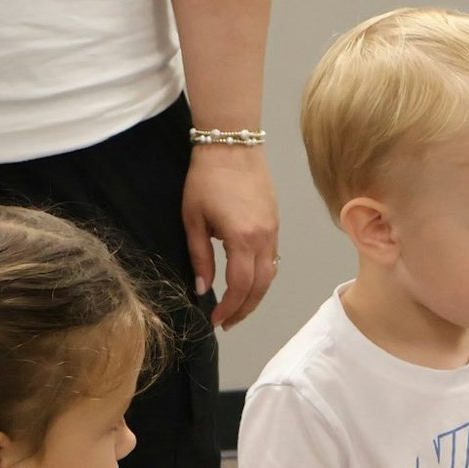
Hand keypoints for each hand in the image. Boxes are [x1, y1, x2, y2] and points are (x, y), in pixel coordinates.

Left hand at [183, 146, 278, 328]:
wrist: (232, 145)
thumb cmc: (206, 177)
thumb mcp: (193, 219)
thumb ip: (199, 257)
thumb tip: (202, 288)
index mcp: (242, 238)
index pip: (240, 286)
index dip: (229, 308)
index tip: (215, 320)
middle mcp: (264, 239)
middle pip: (261, 287)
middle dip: (244, 309)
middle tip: (227, 322)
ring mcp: (274, 232)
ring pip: (270, 276)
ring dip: (255, 296)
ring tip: (237, 307)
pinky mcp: (275, 225)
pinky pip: (273, 260)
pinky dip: (261, 277)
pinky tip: (247, 282)